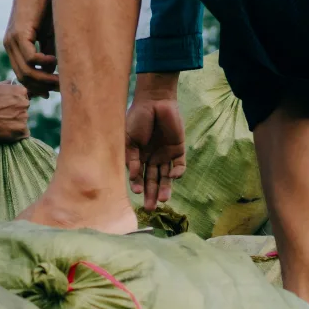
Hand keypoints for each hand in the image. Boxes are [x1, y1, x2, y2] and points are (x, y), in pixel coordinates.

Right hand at [0, 80, 31, 141]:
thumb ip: (8, 84)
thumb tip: (13, 83)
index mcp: (22, 91)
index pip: (24, 96)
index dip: (15, 100)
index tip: (7, 105)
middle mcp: (26, 103)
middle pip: (24, 108)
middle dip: (17, 110)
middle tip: (5, 114)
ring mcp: (24, 117)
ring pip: (23, 120)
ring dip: (17, 121)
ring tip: (4, 123)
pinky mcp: (21, 130)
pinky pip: (24, 132)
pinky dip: (18, 132)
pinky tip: (9, 131)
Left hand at [3, 0, 58, 95]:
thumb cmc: (43, 6)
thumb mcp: (46, 33)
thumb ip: (47, 51)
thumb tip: (54, 71)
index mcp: (14, 47)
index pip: (21, 75)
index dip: (36, 86)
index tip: (50, 93)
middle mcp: (10, 46)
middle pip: (23, 78)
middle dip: (43, 86)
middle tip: (60, 88)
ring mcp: (12, 41)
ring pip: (26, 71)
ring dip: (45, 78)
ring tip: (60, 79)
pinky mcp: (19, 34)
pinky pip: (30, 58)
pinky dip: (44, 62)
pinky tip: (54, 59)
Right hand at [125, 76, 185, 204]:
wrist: (155, 101)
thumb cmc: (138, 118)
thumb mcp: (129, 139)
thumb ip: (131, 158)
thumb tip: (132, 177)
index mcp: (138, 156)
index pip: (139, 176)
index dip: (138, 185)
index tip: (137, 192)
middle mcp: (152, 158)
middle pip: (152, 180)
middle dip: (151, 193)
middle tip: (150, 208)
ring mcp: (166, 154)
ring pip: (166, 176)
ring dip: (164, 188)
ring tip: (163, 200)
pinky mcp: (178, 149)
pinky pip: (179, 165)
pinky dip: (177, 172)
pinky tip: (173, 177)